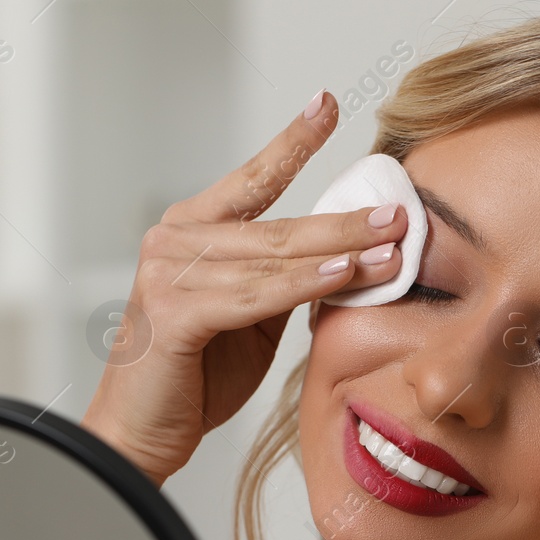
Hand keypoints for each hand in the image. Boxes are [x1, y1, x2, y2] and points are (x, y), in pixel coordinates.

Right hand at [81, 89, 409, 487]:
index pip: (252, 179)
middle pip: (277, 224)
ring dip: (339, 254)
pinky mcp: (174, 311)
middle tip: (399, 213)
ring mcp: (168, 272)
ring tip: (390, 250)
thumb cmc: (194, 378)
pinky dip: (305, 285)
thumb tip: (346, 255)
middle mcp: (174, 240)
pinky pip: (256, 295)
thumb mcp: (249, 317)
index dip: (291, 142)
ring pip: (273, 259)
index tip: (327, 105)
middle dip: (344, 219)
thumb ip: (282, 280)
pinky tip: (345, 274)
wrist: (141, 433)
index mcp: (190, 231)